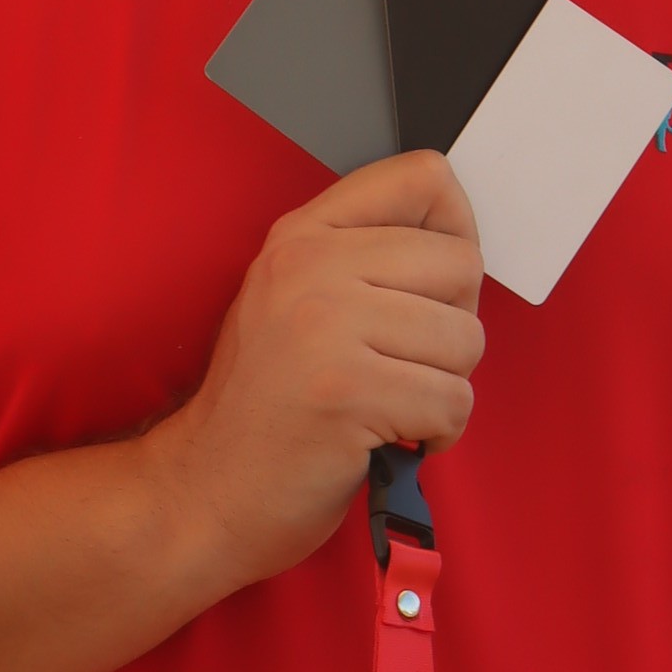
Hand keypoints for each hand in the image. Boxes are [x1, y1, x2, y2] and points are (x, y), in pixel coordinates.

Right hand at [149, 151, 484, 590]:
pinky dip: (438, 434)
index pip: (426, 179)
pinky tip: (391, 439)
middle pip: (462, 265)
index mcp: (302, 235)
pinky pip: (453, 402)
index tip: (429, 287)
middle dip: (451, 329)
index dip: (455, 234)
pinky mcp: (347, 393)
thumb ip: (367, 259)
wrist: (205, 492)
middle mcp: (309, 267)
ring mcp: (325, 328)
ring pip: (466, 340)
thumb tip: (465, 243)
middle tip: (402, 365)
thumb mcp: (298, 302)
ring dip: (443, 388)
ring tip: (390, 405)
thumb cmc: (270, 407)